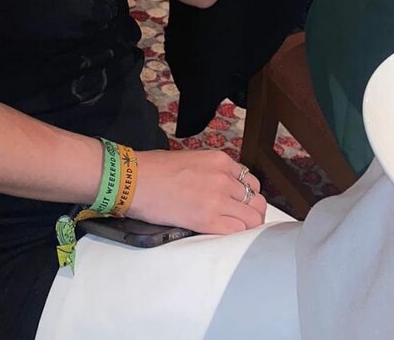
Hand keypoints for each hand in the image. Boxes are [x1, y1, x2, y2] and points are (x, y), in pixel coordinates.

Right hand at [129, 149, 265, 233]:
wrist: (136, 180)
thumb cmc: (156, 168)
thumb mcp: (192, 159)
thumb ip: (212, 171)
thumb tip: (222, 187)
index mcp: (220, 160)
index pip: (251, 182)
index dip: (247, 196)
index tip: (238, 203)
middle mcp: (224, 178)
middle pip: (257, 201)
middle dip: (252, 212)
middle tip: (239, 219)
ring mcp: (219, 200)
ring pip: (253, 218)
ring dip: (246, 225)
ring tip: (232, 228)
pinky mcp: (209, 220)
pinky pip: (237, 231)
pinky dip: (235, 234)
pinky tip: (222, 233)